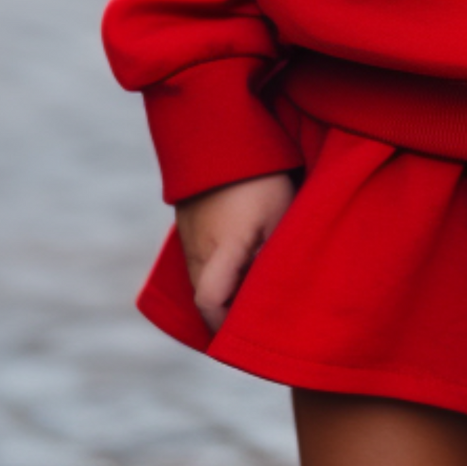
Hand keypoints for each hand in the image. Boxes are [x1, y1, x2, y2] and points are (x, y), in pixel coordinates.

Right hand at [176, 171, 297, 331]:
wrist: (222, 131)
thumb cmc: (260, 176)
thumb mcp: (280, 215)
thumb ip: (273, 257)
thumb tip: (272, 293)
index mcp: (220, 250)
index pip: (210, 304)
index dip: (223, 326)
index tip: (242, 334)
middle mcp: (196, 248)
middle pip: (203, 296)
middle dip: (224, 311)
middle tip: (254, 315)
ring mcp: (187, 235)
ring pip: (199, 278)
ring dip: (220, 288)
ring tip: (250, 286)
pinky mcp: (186, 222)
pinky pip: (196, 259)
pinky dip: (213, 269)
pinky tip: (238, 260)